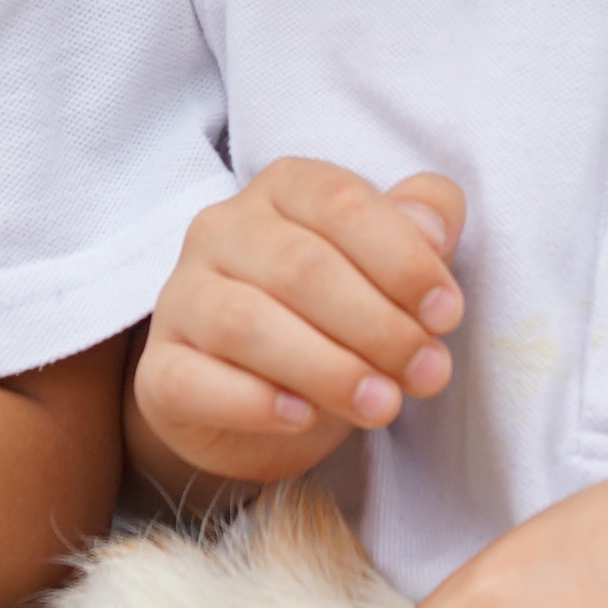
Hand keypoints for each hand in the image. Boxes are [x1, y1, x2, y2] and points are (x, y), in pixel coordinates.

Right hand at [132, 162, 462, 493]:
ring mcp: (180, 298)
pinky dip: (254, 402)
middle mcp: (221, 231)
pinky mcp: (159, 370)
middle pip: (299, 266)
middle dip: (377, 325)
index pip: (340, 202)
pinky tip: (303, 417)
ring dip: (326, 368)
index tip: (447, 314)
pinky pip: (196, 381)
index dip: (402, 258)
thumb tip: (431, 226)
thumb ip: (418, 230)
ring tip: (383, 406)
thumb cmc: (332, 318)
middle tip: (427, 374)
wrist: (256, 403)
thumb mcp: (386, 268)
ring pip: (245, 323)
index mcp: (282, 190)